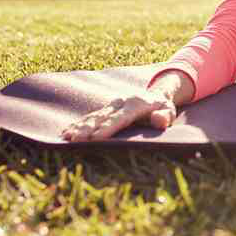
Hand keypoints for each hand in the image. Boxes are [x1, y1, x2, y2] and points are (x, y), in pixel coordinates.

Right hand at [60, 90, 176, 141]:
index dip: (108, 128)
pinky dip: (78, 124)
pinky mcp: (106, 109)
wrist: (156, 95)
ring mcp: (111, 105)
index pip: (121, 118)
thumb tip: (159, 121)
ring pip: (93, 116)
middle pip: (102, 117)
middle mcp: (120, 103)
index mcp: (136, 104)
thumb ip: (164, 117)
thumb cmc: (163, 109)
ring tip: (66, 137)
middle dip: (88, 129)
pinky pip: (90, 117)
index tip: (96, 138)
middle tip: (76, 140)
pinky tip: (66, 133)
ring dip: (79, 127)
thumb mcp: (169, 112)